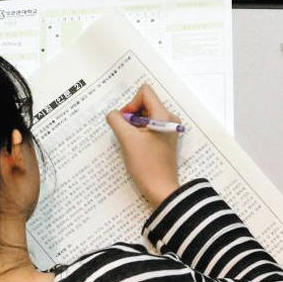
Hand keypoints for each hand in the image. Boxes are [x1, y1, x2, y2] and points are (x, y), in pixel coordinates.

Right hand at [106, 84, 180, 206]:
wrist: (161, 189)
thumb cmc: (146, 165)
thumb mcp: (127, 140)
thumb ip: (116, 120)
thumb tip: (114, 114)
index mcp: (163, 115)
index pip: (145, 92)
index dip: (131, 104)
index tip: (126, 122)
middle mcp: (169, 119)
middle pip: (145, 103)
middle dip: (132, 115)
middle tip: (127, 133)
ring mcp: (168, 129)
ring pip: (145, 115)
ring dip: (134, 125)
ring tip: (132, 142)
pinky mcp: (165, 139)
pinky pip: (149, 126)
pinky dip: (139, 132)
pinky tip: (136, 146)